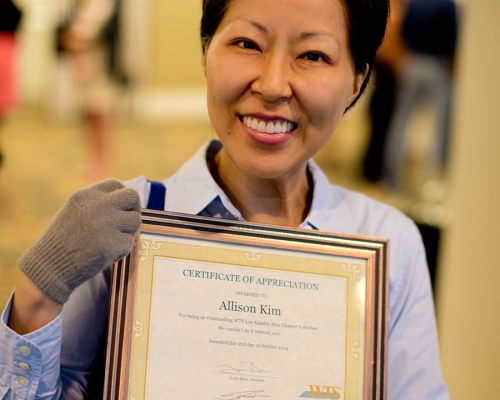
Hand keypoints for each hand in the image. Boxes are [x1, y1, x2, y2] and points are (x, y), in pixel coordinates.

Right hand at [18, 179, 140, 303]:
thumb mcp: (75, 210)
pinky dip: (121, 251)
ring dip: (128, 232)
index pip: (116, 184)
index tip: (121, 209)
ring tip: (111, 241)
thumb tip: (128, 202)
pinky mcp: (110, 244)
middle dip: (133, 209)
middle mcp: (97, 205)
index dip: (122, 197)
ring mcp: (105, 224)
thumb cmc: (63, 240)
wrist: (48, 267)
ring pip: (135, 220)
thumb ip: (98, 203)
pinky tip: (105, 254)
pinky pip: (129, 243)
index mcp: (86, 195)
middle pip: (133, 196)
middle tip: (126, 223)